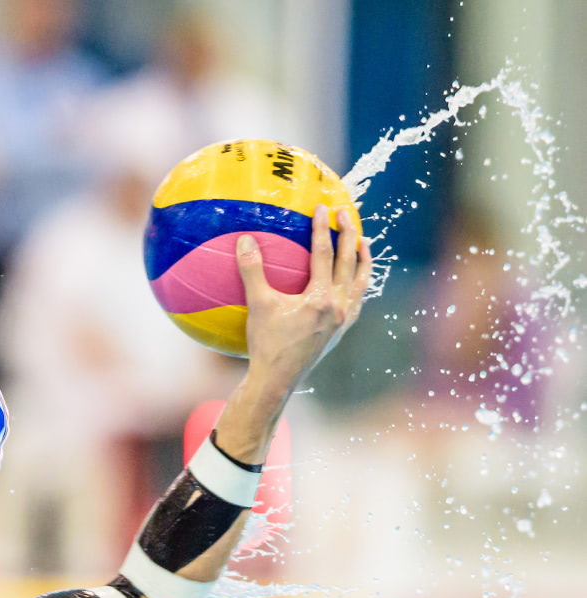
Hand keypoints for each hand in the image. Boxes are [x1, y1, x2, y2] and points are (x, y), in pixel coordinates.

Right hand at [238, 204, 372, 391]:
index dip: (323, 228)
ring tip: (362, 242)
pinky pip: (358, 300)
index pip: (324, 254)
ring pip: (362, 282)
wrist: (278, 380)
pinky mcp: (342, 330)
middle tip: (346, 213)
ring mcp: (344, 319)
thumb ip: (252, 271)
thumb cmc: (266, 344)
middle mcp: (339, 306)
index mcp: (321, 298)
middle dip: (349, 234)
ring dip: (363, 259)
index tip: (322, 207)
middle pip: (350, 262)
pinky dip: (359, 284)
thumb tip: (244, 240)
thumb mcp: (257, 305)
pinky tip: (354, 280)